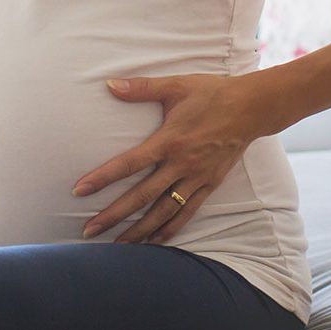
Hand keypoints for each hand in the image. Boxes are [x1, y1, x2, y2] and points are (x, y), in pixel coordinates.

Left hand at [71, 73, 264, 244]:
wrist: (251, 108)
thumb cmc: (210, 93)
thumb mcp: (175, 85)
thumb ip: (141, 87)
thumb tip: (109, 84)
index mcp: (168, 141)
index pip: (128, 164)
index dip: (102, 178)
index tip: (79, 190)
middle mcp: (180, 164)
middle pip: (142, 197)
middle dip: (114, 215)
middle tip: (89, 229)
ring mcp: (196, 178)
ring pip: (163, 211)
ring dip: (140, 230)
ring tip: (118, 246)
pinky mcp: (210, 185)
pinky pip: (187, 212)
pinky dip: (171, 228)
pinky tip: (156, 241)